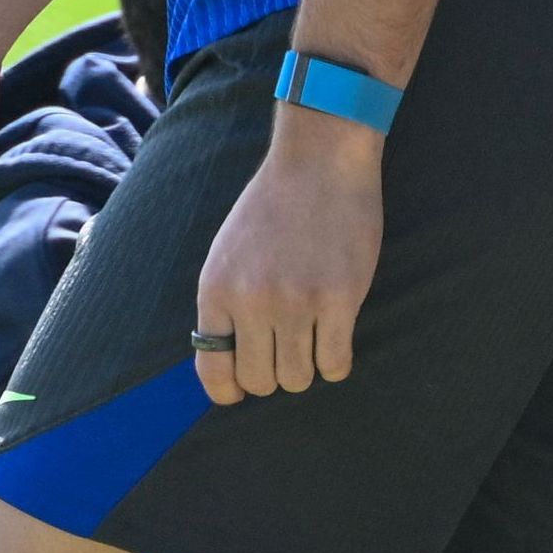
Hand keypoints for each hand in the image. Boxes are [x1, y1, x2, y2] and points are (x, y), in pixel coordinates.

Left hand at [192, 112, 382, 402]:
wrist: (319, 161)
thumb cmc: (274, 206)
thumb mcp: (227, 253)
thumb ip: (225, 305)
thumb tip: (229, 364)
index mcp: (216, 290)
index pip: (214, 372)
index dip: (231, 391)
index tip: (245, 385)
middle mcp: (251, 301)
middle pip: (261, 382)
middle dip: (275, 374)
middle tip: (288, 349)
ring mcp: (296, 301)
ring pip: (299, 378)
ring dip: (307, 367)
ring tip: (313, 338)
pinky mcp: (339, 298)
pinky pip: (335, 364)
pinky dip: (336, 362)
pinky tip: (336, 337)